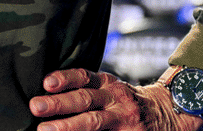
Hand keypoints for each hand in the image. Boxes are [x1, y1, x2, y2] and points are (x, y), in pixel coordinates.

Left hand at [29, 69, 202, 130]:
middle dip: (59, 103)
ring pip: (93, 122)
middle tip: (36, 107)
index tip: (46, 82)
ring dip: (68, 126)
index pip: (84, 77)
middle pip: (85, 99)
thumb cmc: (126, 101)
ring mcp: (122, 119)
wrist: (166, 113)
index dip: (65, 78)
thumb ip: (86, 88)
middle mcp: (115, 99)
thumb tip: (47, 94)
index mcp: (108, 83)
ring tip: (46, 130)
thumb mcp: (109, 87)